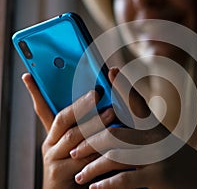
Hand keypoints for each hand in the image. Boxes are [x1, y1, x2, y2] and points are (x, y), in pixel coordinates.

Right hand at [22, 73, 115, 188]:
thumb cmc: (80, 168)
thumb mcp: (81, 146)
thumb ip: (87, 129)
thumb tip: (106, 106)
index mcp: (53, 135)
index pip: (43, 109)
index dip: (35, 92)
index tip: (29, 76)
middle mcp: (51, 144)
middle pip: (64, 119)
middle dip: (81, 104)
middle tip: (98, 93)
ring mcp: (53, 159)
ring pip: (75, 137)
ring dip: (95, 123)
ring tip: (113, 112)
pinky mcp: (60, 174)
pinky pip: (84, 159)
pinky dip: (101, 150)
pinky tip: (115, 143)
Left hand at [70, 68, 196, 188]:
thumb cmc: (181, 162)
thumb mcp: (165, 143)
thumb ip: (144, 136)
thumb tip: (118, 132)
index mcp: (157, 127)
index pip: (138, 103)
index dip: (123, 85)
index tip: (110, 69)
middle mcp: (157, 137)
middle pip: (114, 133)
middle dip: (89, 141)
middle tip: (73, 149)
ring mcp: (158, 156)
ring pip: (115, 156)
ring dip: (92, 167)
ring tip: (79, 175)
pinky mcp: (159, 177)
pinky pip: (125, 180)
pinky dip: (106, 184)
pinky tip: (94, 187)